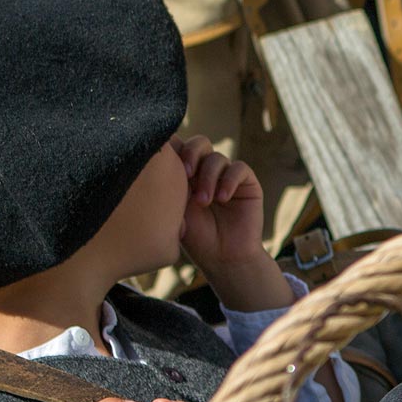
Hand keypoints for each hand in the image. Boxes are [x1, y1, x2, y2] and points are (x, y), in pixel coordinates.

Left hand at [171, 135, 287, 310]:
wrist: (223, 258)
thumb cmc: (195, 238)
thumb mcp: (173, 209)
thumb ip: (167, 184)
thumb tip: (154, 160)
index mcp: (185, 174)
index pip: (179, 147)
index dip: (173, 148)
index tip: (164, 163)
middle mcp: (206, 171)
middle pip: (199, 143)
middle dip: (190, 154)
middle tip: (184, 174)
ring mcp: (226, 176)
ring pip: (217, 157)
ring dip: (208, 177)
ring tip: (204, 202)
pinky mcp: (246, 183)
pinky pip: (238, 168)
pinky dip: (229, 180)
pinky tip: (222, 199)